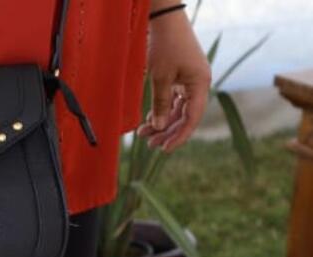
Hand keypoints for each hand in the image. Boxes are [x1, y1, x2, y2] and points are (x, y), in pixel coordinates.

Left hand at [138, 10, 211, 151]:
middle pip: (185, 116)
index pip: (192, 118)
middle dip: (167, 131)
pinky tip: (149, 120)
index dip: (179, 136)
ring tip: (143, 134)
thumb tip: (161, 127)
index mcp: (200, 84)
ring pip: (178, 109)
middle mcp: (199, 84)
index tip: (164, 149)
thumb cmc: (165, 46)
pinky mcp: (182, 77)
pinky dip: (162, 109)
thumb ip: (161, 104)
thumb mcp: (160, 78)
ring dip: (162, 122)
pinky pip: (174, 99)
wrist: (165, 20)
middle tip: (149, 144)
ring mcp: (191, 80)